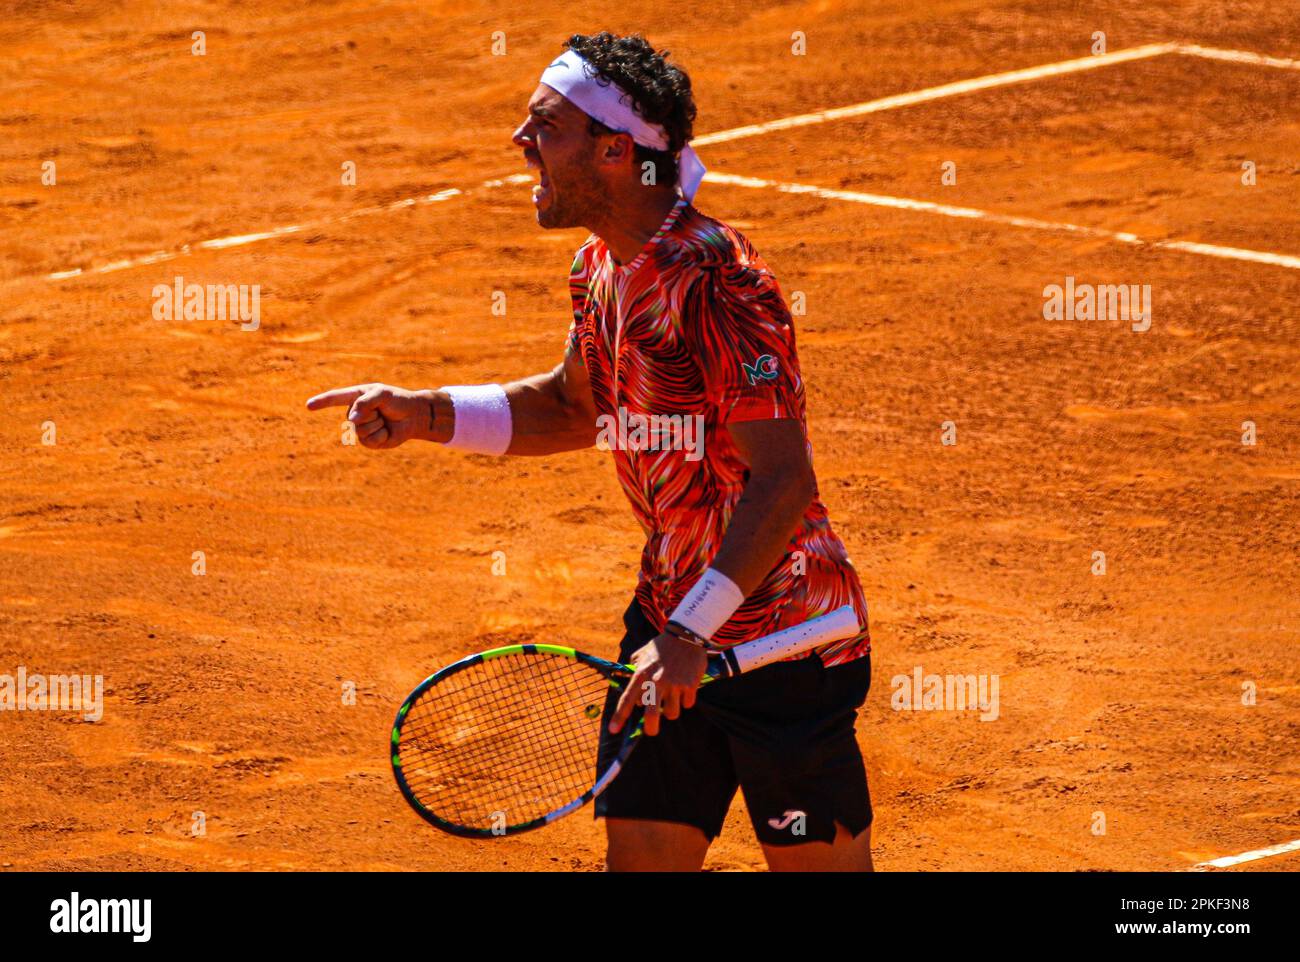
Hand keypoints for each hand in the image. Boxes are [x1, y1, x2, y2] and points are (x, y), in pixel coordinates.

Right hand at [305, 383, 432, 448]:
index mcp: (356, 396)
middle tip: (382, 410)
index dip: (322, 402)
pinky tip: (387, 431)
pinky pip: (369, 441)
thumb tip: (350, 420)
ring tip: (384, 420)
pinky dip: (381, 436)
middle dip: (371, 415)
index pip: (336, 398)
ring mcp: (361, 427)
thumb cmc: (398, 400)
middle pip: (353, 418)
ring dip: (377, 425)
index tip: (308, 406)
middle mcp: (355, 412)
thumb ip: (365, 403)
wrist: (414, 415)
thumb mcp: (382, 394)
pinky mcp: (369, 441)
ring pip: (360, 431)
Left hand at [609, 632, 708, 736]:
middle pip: (651, 715)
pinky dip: (686, 700)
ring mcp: (674, 684)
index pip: (627, 699)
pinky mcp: (690, 685)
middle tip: (651, 731)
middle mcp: (656, 681)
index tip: (613, 730)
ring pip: (672, 713)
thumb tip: (635, 697)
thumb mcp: (642, 654)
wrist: (685, 635)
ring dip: (671, 710)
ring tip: (672, 698)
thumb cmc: (661, 646)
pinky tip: (685, 689)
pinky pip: (687, 704)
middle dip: (651, 729)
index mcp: (641, 674)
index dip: (619, 717)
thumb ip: (634, 671)